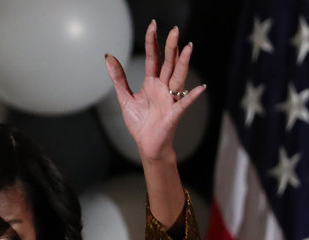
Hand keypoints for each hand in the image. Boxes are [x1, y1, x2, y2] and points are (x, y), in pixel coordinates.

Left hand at [105, 22, 205, 163]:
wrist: (146, 145)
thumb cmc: (140, 122)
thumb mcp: (125, 98)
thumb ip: (118, 78)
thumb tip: (109, 57)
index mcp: (152, 82)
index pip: (154, 58)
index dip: (153, 42)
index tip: (153, 25)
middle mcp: (163, 87)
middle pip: (169, 63)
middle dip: (171, 47)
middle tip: (174, 30)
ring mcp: (170, 99)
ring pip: (178, 78)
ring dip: (183, 64)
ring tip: (188, 48)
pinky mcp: (174, 114)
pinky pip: (184, 104)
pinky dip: (191, 96)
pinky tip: (199, 88)